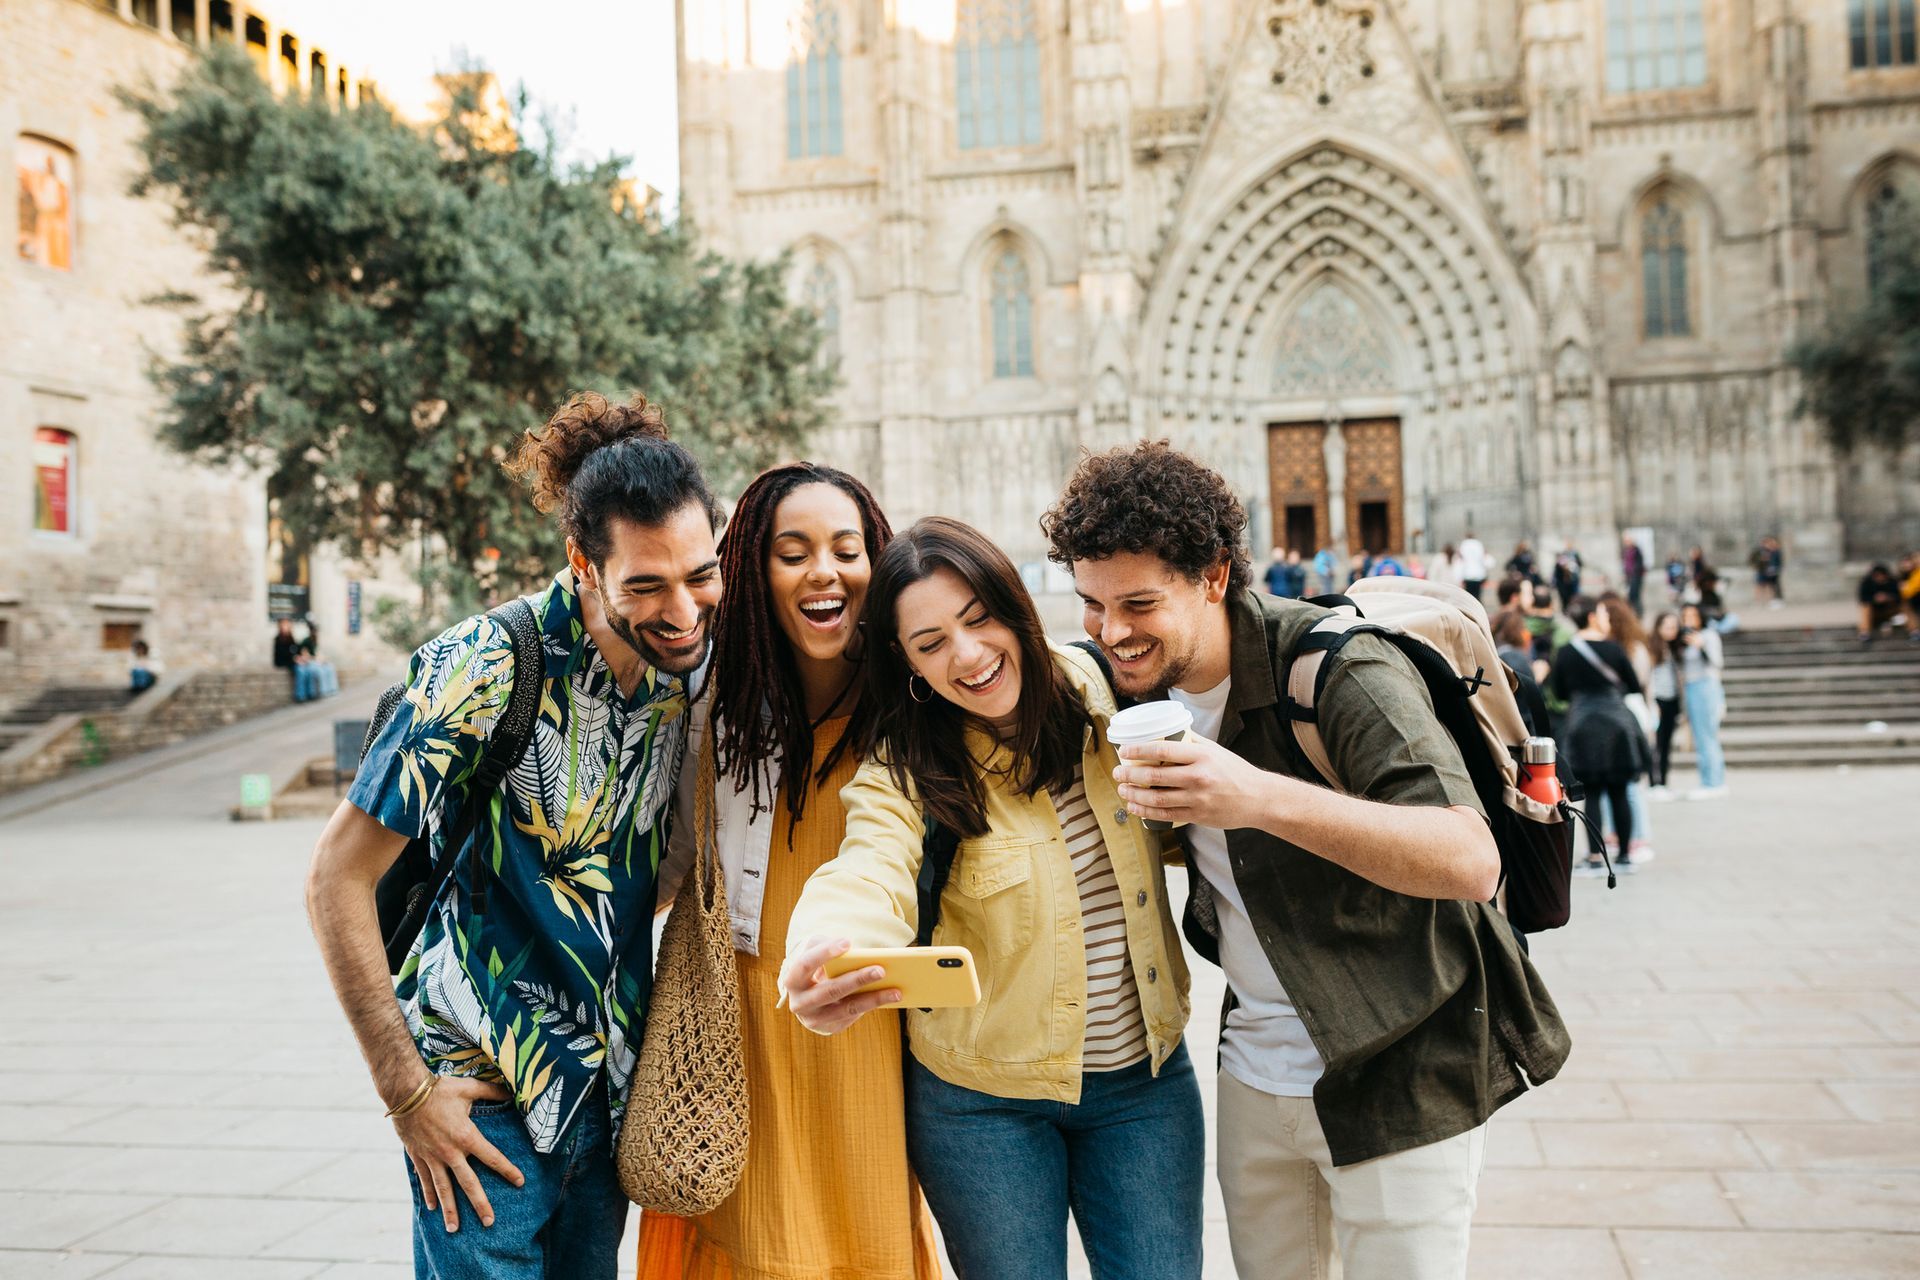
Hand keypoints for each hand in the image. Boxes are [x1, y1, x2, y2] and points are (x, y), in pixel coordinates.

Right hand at [393, 1075, 523, 1232]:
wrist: (406, 1093)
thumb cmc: (440, 1089)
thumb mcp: (469, 1088)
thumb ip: (492, 1091)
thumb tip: (512, 1091)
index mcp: (467, 1137)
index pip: (492, 1158)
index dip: (507, 1170)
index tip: (520, 1182)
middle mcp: (451, 1153)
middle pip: (469, 1183)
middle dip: (480, 1204)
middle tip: (489, 1223)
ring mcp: (433, 1157)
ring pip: (444, 1189)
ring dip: (450, 1210)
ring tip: (455, 1229)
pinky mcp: (418, 1157)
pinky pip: (425, 1180)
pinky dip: (429, 1194)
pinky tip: (432, 1208)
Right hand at [780, 936, 899, 1034]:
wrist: (807, 997)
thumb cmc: (814, 967)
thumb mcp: (814, 951)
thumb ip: (826, 945)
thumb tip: (851, 950)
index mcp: (793, 980)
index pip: (805, 964)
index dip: (825, 953)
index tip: (847, 943)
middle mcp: (800, 1003)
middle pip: (831, 990)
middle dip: (858, 979)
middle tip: (881, 970)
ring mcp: (815, 1019)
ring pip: (848, 1008)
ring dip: (874, 999)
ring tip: (897, 991)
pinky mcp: (830, 1028)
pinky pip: (854, 1016)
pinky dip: (872, 1006)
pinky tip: (890, 998)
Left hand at [1113, 735, 1280, 830]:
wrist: (1258, 798)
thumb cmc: (1235, 771)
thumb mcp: (1215, 750)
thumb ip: (1191, 742)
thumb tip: (1167, 731)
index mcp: (1202, 756)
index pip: (1163, 751)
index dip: (1139, 751)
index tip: (1124, 751)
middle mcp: (1199, 777)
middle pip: (1155, 777)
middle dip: (1130, 775)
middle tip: (1117, 772)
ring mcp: (1198, 798)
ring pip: (1157, 799)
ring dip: (1134, 794)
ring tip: (1122, 790)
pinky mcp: (1198, 815)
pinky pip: (1166, 815)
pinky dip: (1146, 812)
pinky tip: (1135, 806)